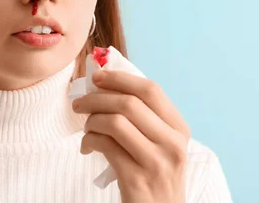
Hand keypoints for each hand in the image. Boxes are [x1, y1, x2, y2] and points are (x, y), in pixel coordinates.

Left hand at [72, 69, 190, 202]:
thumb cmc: (154, 174)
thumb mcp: (160, 144)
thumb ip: (142, 117)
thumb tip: (105, 83)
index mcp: (179, 129)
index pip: (151, 90)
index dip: (120, 78)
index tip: (98, 77)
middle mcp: (173, 144)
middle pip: (129, 103)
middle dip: (97, 98)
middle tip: (79, 103)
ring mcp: (156, 163)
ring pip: (115, 122)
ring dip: (92, 120)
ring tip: (86, 128)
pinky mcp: (137, 180)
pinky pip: (105, 146)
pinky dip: (89, 140)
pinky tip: (87, 146)